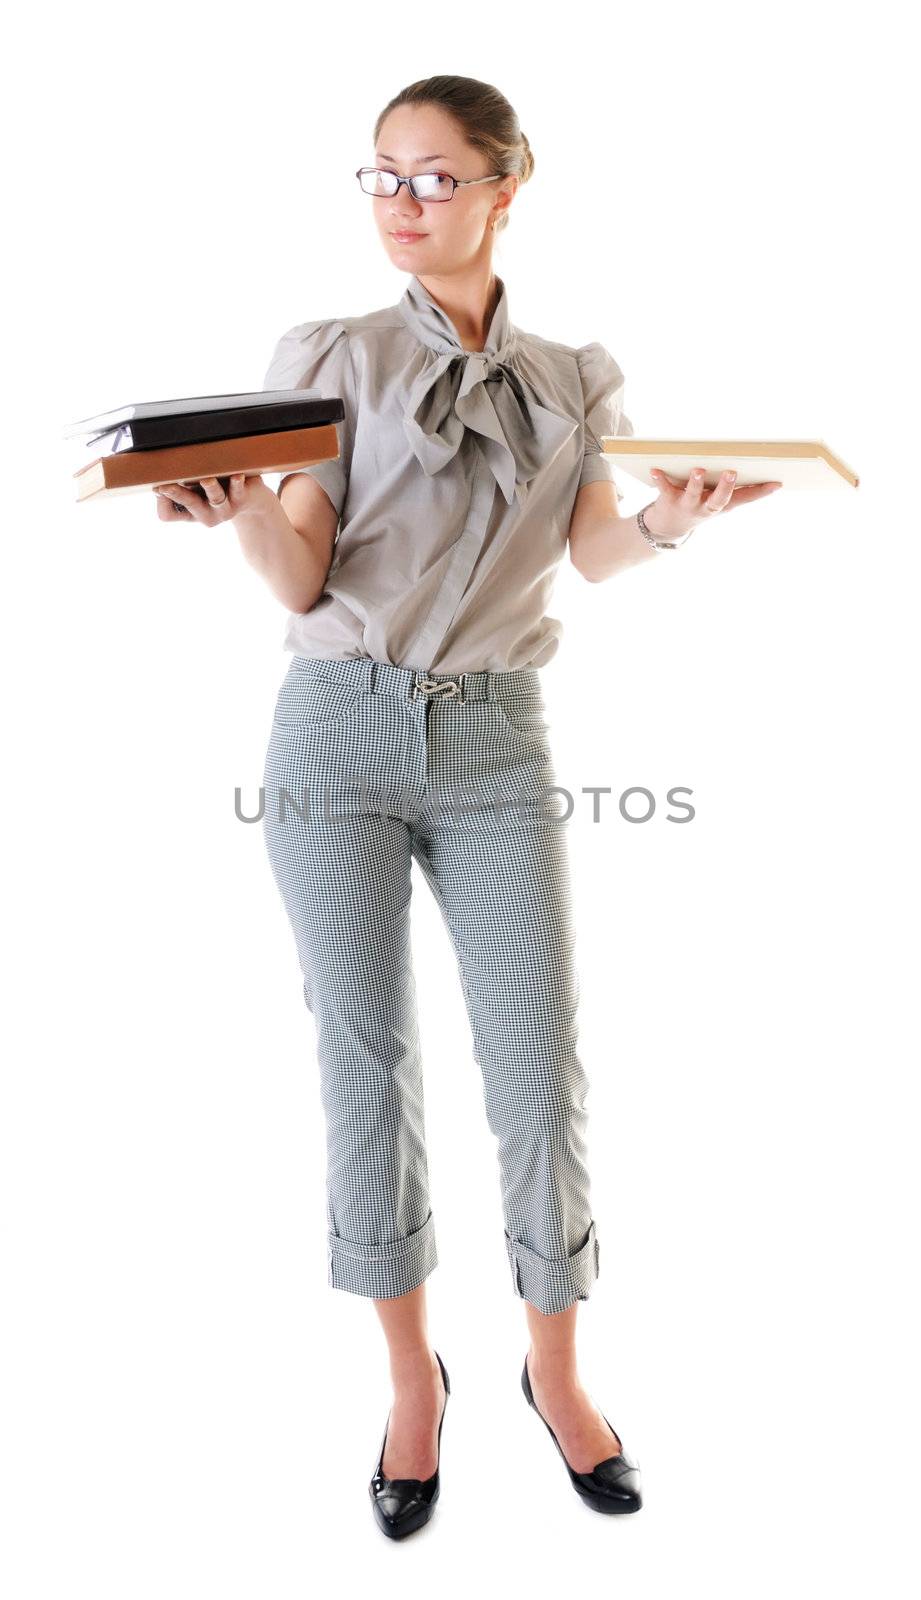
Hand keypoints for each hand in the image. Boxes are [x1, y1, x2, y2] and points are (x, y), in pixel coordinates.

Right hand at [151, 473, 274, 523]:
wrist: (250, 497)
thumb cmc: (217, 487)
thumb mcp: (193, 488)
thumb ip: (176, 484)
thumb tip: (156, 477)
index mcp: (189, 513)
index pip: (167, 514)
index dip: (161, 501)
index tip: (157, 486)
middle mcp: (205, 514)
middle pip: (188, 503)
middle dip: (177, 494)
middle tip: (165, 486)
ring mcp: (224, 509)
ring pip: (215, 497)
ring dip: (210, 488)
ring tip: (206, 480)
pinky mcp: (240, 498)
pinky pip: (238, 491)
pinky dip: (237, 483)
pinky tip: (237, 477)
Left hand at [644, 466, 781, 542]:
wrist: (667, 529)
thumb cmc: (699, 506)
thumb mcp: (718, 500)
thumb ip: (735, 487)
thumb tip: (758, 468)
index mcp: (721, 504)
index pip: (745, 499)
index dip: (761, 492)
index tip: (776, 483)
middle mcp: (706, 507)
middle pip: (719, 500)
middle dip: (725, 488)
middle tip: (732, 473)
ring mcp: (687, 505)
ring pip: (693, 495)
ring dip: (696, 483)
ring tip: (698, 470)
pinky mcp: (668, 500)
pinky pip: (664, 489)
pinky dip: (660, 479)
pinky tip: (655, 470)